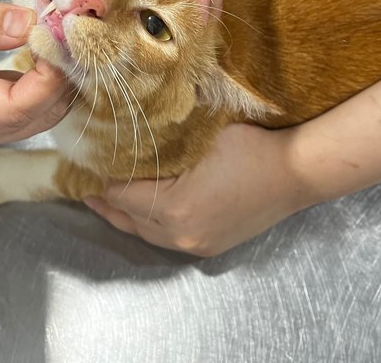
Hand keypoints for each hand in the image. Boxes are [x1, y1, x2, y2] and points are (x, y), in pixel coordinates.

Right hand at [0, 0, 67, 152]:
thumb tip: (29, 24)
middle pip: (37, 117)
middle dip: (62, 76)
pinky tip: (50, 52)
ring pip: (43, 115)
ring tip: (61, 39)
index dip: (49, 77)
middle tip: (68, 32)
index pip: (15, 109)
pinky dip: (49, 81)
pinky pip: (35, 108)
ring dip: (60, 79)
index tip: (60, 38)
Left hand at [84, 124, 312, 256]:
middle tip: (85, 186)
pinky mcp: (209, 247)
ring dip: (126, 215)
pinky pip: (166, 239)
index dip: (103, 178)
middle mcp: (180, 233)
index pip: (120, 194)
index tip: (91, 162)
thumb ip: (162, 139)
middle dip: (105, 202)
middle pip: (128, 219)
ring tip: (106, 200)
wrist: (295, 172)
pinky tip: (144, 211)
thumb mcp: (201, 134)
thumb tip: (130, 134)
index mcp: (174, 205)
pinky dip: (150, 224)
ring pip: (145, 234)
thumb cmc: (250, 145)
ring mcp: (196, 245)